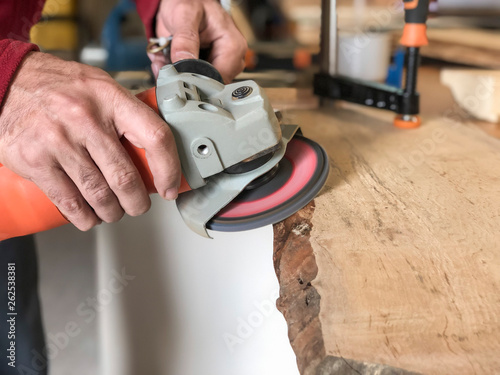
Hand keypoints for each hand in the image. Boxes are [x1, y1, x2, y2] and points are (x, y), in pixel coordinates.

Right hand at [0, 52, 180, 230]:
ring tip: (113, 211)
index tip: (170, 186)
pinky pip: (69, 201)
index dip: (169, 168)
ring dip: (112, 212)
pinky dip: (84, 217)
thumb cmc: (59, 86)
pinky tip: (89, 217)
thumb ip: (127, 113)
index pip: (155, 137)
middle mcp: (85, 119)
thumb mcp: (100, 87)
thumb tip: (156, 148)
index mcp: (110, 98)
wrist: (6, 81)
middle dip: (137, 202)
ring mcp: (58, 141)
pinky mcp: (34, 160)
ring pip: (99, 195)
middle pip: (125, 177)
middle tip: (138, 206)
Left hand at [150, 0, 246, 82]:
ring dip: (177, 75)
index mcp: (233, 46)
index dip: (197, 80)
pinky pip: (192, 80)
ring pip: (198, 85)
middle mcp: (230, 59)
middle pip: (209, 85)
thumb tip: (184, 62)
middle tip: (166, 62)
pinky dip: (176, 73)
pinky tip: (169, 59)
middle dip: (183, 77)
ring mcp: (220, 65)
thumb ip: (185, 39)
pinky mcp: (208, 69)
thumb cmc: (191, 1)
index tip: (177, 75)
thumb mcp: (185, 15)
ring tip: (166, 56)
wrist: (186, 0)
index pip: (218, 78)